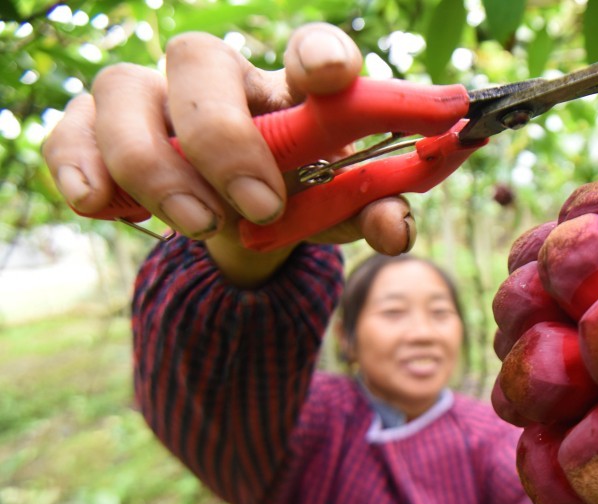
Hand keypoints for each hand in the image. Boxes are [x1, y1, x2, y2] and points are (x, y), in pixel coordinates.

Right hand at [41, 23, 414, 261]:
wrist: (234, 217)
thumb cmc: (292, 194)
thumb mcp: (336, 210)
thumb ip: (371, 212)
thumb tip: (397, 227)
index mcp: (289, 88)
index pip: (307, 50)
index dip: (320, 55)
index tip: (333, 77)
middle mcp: (217, 78)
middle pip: (199, 59)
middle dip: (225, 138)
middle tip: (260, 207)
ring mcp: (150, 97)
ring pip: (123, 90)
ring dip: (157, 166)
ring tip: (201, 225)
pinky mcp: (95, 128)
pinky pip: (68, 131)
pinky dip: (81, 168)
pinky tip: (103, 206)